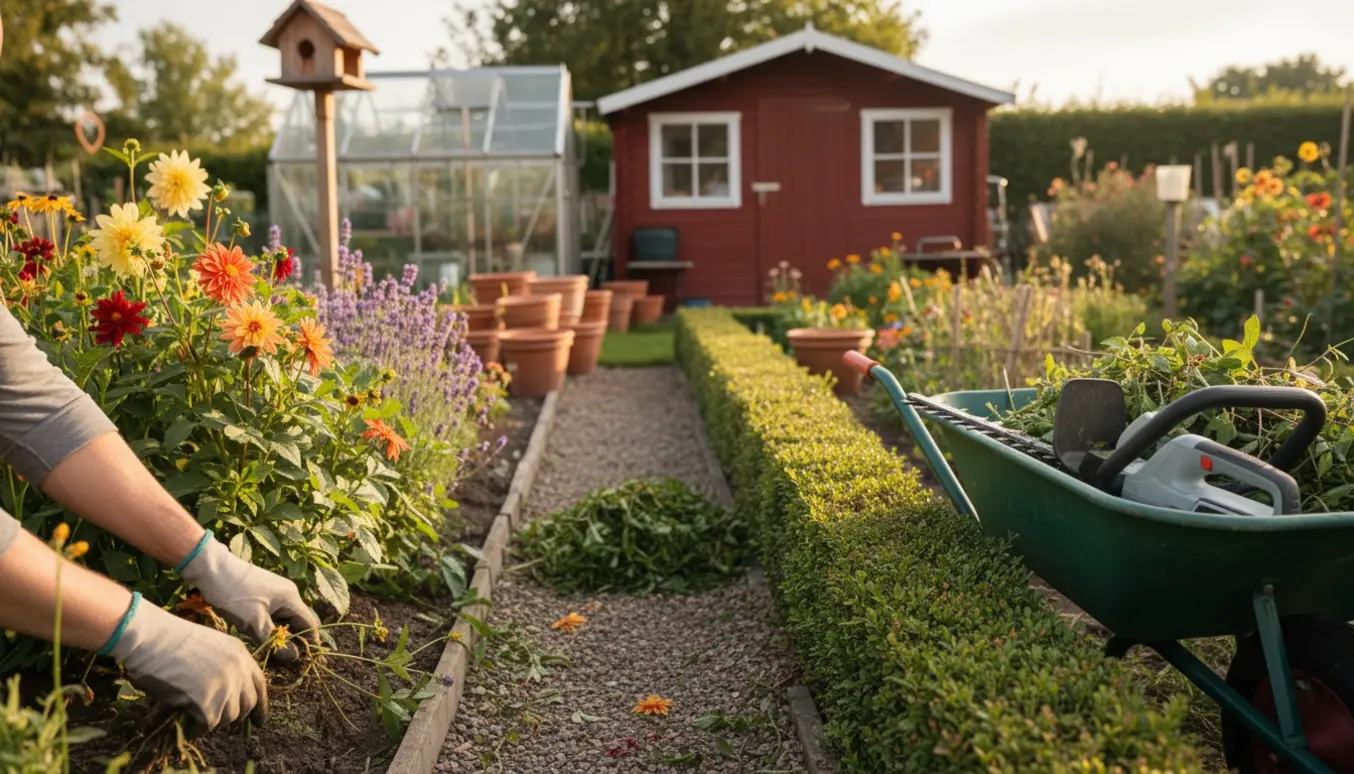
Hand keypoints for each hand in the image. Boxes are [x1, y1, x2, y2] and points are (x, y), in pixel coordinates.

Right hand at [110, 600, 266, 730]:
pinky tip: (187, 724)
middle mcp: (238, 669)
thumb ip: (223, 668)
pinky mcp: (209, 702)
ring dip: (212, 720)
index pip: (259, 684)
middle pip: (247, 704)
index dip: (260, 705)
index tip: (259, 721)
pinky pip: (208, 725)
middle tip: (217, 720)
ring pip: (228, 717)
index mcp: (239, 653)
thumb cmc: (168, 641)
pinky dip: (197, 728)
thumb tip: (225, 696)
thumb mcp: (208, 648)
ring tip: (193, 713)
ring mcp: (226, 685)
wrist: (150, 638)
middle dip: (235, 715)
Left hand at [181, 537, 320, 660]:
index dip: (310, 643)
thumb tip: (293, 656)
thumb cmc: (235, 594)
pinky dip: (265, 626)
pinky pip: (270, 614)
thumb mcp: (255, 622)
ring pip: (281, 619)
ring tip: (264, 648)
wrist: (211, 569)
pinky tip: (252, 633)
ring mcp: (274, 593)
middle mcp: (287, 594)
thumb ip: (276, 641)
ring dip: (275, 634)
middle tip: (281, 659)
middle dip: (291, 640)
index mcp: (291, 598)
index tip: (307, 660)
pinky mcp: (261, 594)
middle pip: (296, 622)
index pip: (309, 624)